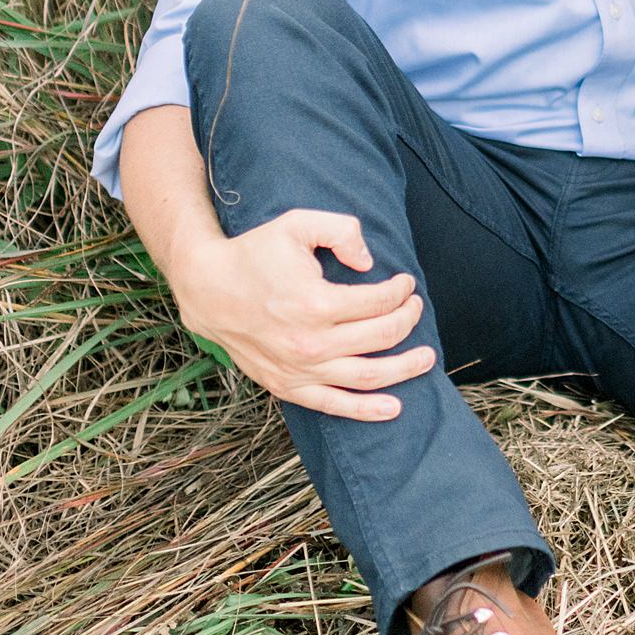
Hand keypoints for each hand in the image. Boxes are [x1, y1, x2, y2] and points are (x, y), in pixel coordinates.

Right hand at [170, 209, 435, 420]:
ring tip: (426, 358)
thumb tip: (369, 262)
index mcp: (316, 302)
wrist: (208, 289)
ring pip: (367, 376)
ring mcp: (300, 369)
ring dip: (404, 368)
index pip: (379, 301)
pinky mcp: (288, 386)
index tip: (404, 283)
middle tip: (415, 308)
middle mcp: (311, 342)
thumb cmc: (255, 253)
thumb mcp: (297, 224)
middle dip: (407, 320)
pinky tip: (394, 406)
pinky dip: (367, 410)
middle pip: (381, 336)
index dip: (400, 291)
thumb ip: (341, 230)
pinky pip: (335, 406)